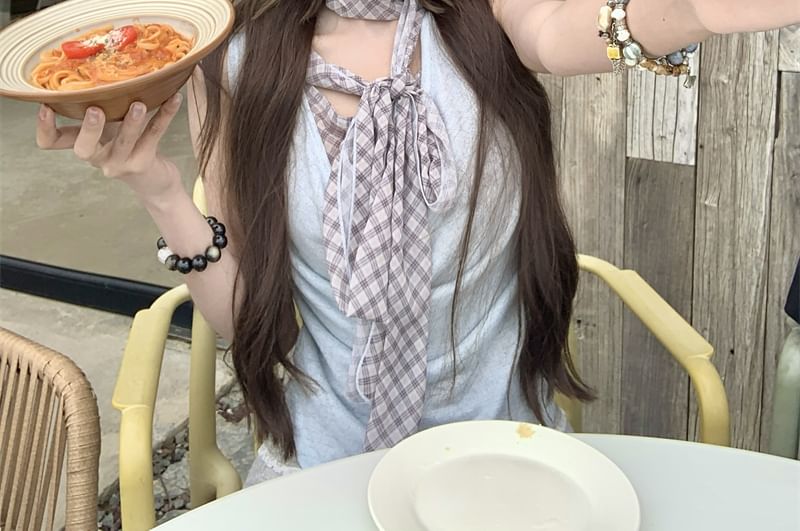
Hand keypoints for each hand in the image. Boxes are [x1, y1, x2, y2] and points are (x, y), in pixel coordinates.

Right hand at [36, 93, 184, 204]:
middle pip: (83, 148)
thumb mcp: (109, 127)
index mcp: (84, 144)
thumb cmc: (127, 146)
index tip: (45, 107)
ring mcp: (120, 163)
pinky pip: (154, 136)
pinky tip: (174, 99)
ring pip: (124, 142)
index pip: (52, 142)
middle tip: (96, 110)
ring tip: (139, 104)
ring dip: (132, 122)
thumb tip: (101, 66)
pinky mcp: (144, 163)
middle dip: (89, 129)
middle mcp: (98, 157)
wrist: (155, 181)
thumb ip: (101, 107)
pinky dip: (164, 115)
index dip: (44, 129)